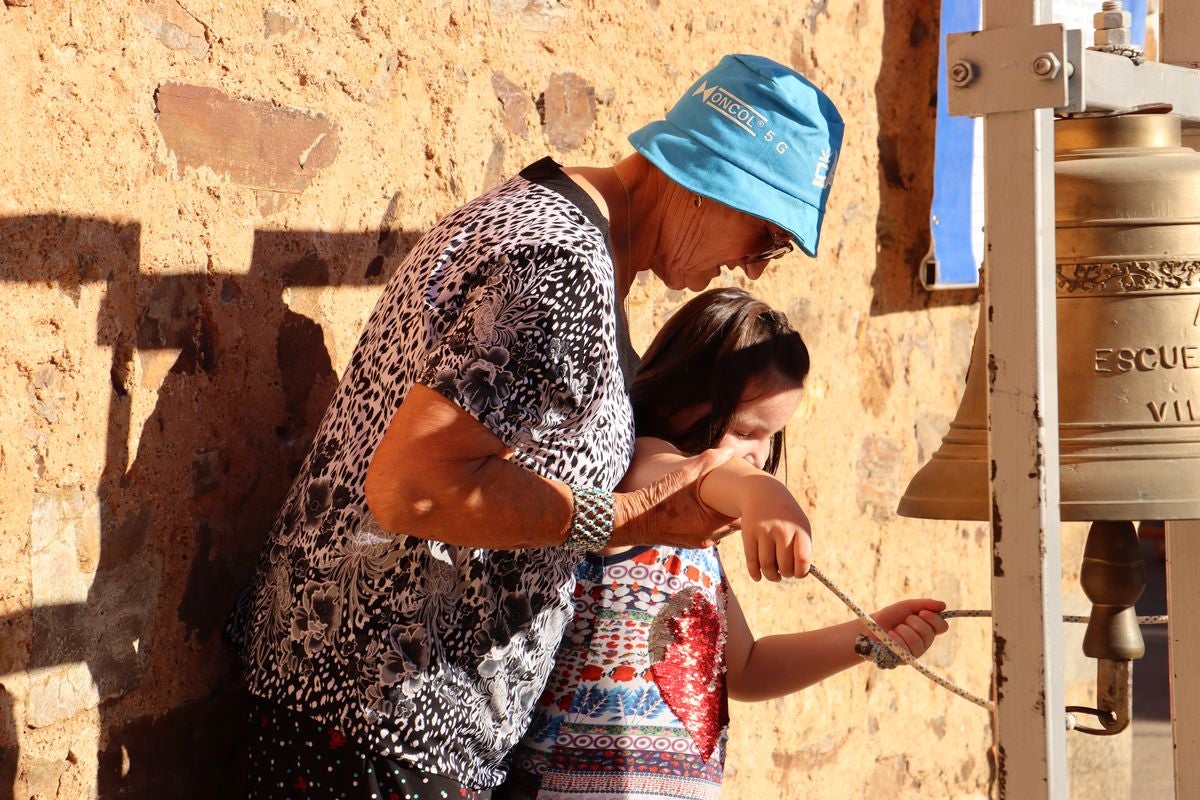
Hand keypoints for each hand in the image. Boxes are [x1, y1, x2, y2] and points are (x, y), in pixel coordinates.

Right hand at [610, 448, 739, 548]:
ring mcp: (698, 542)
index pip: (741, 517)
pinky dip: (710, 522)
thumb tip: (728, 450)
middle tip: (737, 493)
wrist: (631, 520)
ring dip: (722, 517)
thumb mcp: (683, 475)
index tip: (746, 490)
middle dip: (735, 510)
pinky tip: (704, 508)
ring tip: (722, 499)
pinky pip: (708, 533)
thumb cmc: (657, 497)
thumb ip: (708, 462)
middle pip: (734, 525)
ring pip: (721, 530)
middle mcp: (708, 538)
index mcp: (711, 524)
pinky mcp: (688, 543)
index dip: (744, 504)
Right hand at [736, 475, 812, 581]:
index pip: (802, 560)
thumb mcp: (800, 525)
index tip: (797, 573)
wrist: (762, 493)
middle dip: (785, 574)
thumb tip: (799, 574)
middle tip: (784, 572)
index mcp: (800, 529)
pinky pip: (752, 560)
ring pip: (767, 566)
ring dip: (771, 576)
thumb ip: (803, 549)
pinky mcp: (749, 533)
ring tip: (773, 575)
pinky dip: (755, 573)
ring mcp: (764, 531)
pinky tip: (758, 576)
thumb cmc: (786, 516)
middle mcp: (783, 530)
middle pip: (785, 566)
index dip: (800, 573)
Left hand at [868, 599, 948, 657]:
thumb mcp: (907, 607)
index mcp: (928, 630)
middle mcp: (924, 643)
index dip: (933, 619)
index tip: (921, 612)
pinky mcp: (904, 660)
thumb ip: (925, 605)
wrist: (870, 627)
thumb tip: (944, 605)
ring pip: (917, 641)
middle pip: (929, 633)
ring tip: (895, 629)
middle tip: (904, 620)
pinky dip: (896, 639)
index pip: (942, 627)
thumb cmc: (890, 617)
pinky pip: (905, 649)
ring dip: (903, 630)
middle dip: (914, 622)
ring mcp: (915, 653)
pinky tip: (890, 636)